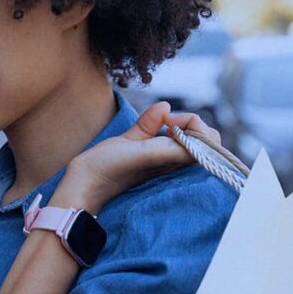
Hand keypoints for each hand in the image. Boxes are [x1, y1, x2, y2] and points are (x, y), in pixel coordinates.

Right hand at [51, 102, 220, 212]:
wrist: (84, 186)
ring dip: (181, 126)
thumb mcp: (131, 145)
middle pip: (205, 140)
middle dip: (190, 124)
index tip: (168, 121)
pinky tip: (159, 128)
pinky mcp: (156, 162)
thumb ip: (152, 127)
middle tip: (166, 121)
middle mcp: (174, 165)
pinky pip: (178, 144)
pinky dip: (174, 132)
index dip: (192, 123)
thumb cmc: (105, 168)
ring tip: (162, 123)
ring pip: (193, 141)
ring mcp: (166, 164)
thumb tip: (165, 107)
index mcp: (174, 163)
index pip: (207, 141)